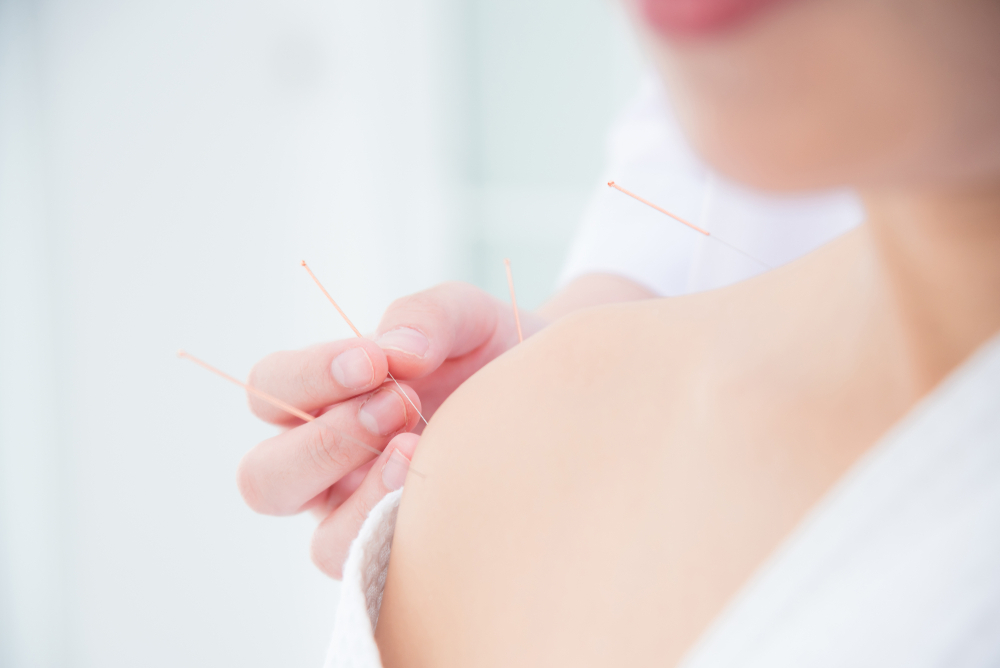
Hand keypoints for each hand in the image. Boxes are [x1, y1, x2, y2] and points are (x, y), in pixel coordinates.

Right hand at [237, 281, 542, 577]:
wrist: (550, 400)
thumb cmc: (490, 357)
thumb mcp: (466, 319)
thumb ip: (425, 317)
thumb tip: (397, 352)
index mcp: (322, 400)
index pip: (271, 388)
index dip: (309, 376)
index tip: (374, 360)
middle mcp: (327, 467)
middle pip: (264, 478)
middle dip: (325, 442)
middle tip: (398, 403)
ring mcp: (364, 521)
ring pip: (323, 543)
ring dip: (367, 497)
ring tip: (417, 447)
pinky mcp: (407, 556)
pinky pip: (384, 570)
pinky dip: (404, 530)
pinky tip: (441, 488)